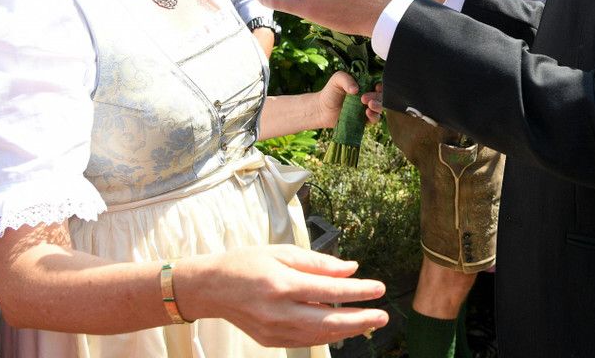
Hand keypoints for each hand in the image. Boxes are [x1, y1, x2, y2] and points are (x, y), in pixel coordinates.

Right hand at [181, 245, 387, 346]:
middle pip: (329, 321)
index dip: (358, 291)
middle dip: (360, 319)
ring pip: (320, 336)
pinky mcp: (270, 341)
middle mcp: (279, 311)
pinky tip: (341, 328)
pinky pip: (306, 341)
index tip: (379, 288)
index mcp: (283, 283)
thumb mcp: (283, 252)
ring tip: (368, 322)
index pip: (330, 291)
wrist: (212, 288)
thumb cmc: (248, 263)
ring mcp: (274, 331)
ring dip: (347, 330)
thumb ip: (318, 262)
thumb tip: (351, 269)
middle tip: (383, 315)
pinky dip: (327, 335)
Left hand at [318, 72, 382, 126]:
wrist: (321, 109)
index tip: (376, 87)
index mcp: (364, 85)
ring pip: (380, 108)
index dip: (380, 86)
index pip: (378, 85)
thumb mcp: (337, 79)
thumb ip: (346, 79)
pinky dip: (374, 116)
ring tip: (369, 105)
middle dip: (376, 97)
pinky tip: (367, 113)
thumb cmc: (330, 92)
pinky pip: (374, 119)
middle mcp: (368, 97)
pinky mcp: (364, 120)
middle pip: (380, 97)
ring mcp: (366, 109)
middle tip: (364, 98)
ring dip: (378, 106)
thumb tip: (356, 89)